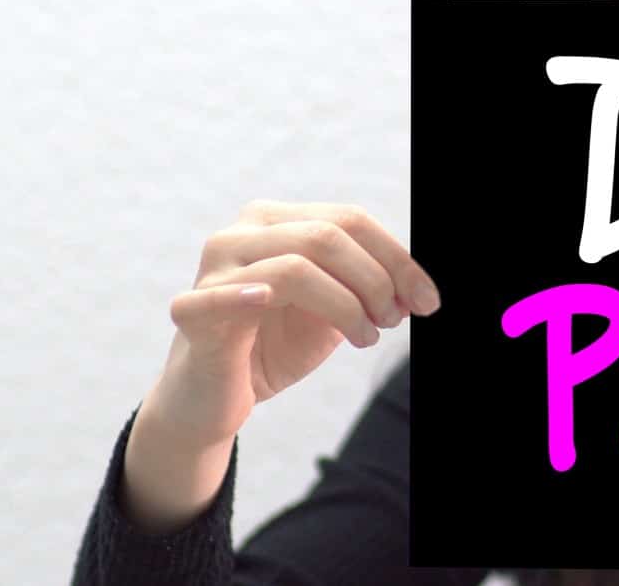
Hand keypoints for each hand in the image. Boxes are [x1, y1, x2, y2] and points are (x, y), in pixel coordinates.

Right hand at [146, 200, 441, 453]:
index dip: (396, 258)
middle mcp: (240, 234)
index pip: (348, 220)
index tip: (427, 299)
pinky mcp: (191, 314)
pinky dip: (243, 296)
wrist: (215, 398)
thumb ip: (366, 287)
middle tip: (394, 319)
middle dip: (376, 280)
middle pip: (327, 237)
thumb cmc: (274, 345)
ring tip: (365, 336)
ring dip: (346, 304)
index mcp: (274, 222)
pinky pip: (217, 298)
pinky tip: (266, 301)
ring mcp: (212, 271)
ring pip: (295, 267)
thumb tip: (416, 288)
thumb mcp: (332, 310)